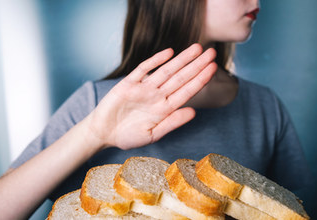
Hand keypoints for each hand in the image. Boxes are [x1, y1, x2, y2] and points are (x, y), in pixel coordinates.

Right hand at [88, 44, 216, 149]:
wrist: (103, 133)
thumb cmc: (127, 136)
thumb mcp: (152, 134)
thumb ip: (172, 123)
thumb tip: (194, 112)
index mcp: (164, 109)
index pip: (187, 91)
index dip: (200, 80)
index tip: (214, 69)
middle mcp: (157, 96)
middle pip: (180, 77)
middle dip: (197, 65)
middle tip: (212, 53)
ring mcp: (144, 88)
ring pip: (166, 70)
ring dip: (181, 59)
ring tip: (197, 48)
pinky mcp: (128, 83)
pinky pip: (143, 69)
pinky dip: (156, 60)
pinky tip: (169, 52)